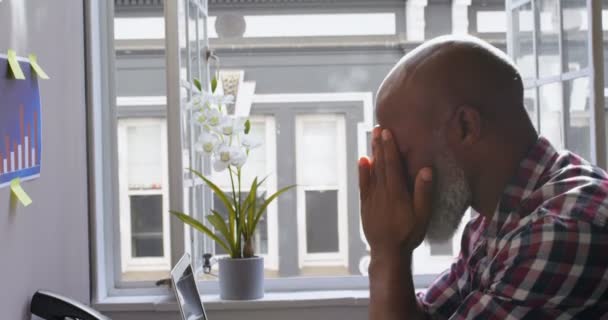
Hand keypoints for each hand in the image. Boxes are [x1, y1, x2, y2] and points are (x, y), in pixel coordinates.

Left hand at [359, 127, 433, 254]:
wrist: (387, 252)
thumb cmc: (409, 234)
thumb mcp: (422, 215)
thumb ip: (423, 193)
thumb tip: (426, 169)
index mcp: (397, 193)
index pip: (392, 165)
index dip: (390, 148)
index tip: (388, 132)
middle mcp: (382, 192)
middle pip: (381, 164)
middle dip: (380, 145)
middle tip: (378, 127)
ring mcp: (372, 198)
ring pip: (372, 171)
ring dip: (372, 153)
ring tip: (372, 138)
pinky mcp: (365, 204)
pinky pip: (363, 184)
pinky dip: (363, 171)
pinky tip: (363, 159)